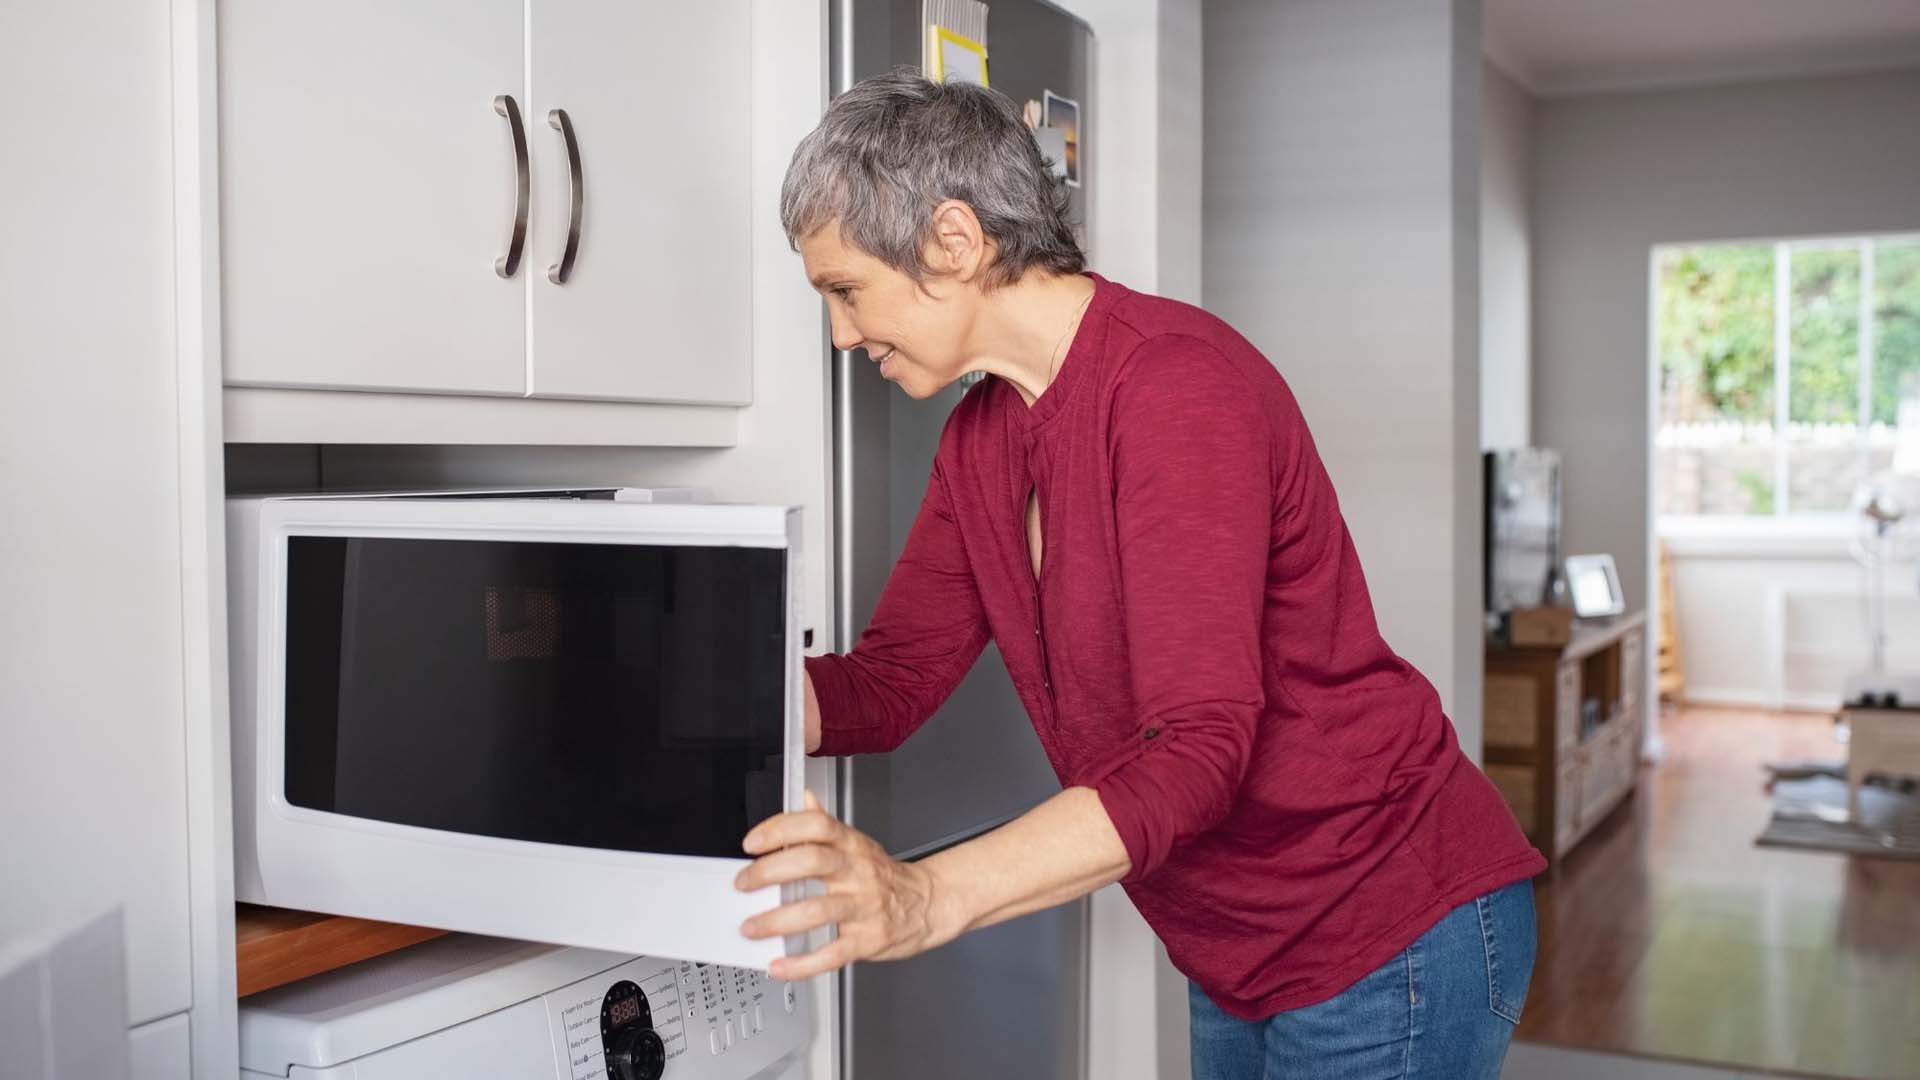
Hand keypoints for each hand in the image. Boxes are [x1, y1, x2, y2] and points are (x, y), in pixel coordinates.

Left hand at [736, 791, 955, 980]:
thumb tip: (804, 799)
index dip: (780, 828)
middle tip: (744, 883)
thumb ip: (827, 824)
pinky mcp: (868, 939)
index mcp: (851, 845)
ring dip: (777, 920)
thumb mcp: (858, 843)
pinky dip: (802, 964)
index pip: (815, 825)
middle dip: (770, 871)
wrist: (928, 905)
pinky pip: (832, 953)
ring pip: (817, 909)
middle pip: (812, 861)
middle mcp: (857, 871)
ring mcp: (863, 906)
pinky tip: (780, 966)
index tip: (752, 842)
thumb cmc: (886, 877)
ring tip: (752, 928)